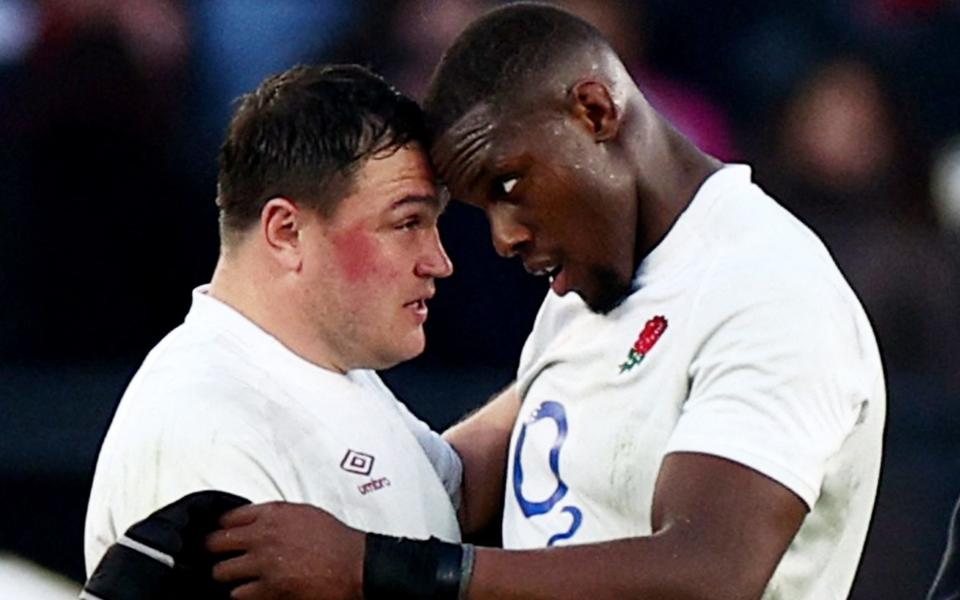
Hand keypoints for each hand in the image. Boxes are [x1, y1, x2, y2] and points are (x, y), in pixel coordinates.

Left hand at [206, 502, 363, 599]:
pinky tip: (249, 591)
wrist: (353, 566)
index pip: (228, 517)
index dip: (220, 526)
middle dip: (214, 549)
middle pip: (216, 543)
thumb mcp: (305, 513)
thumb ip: (277, 516)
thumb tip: (258, 520)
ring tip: (232, 576)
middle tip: (215, 554)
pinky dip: (243, 594)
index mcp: (273, 514)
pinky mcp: (269, 590)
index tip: (219, 531)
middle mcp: (263, 537)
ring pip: (222, 572)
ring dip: (227, 574)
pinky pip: (239, 595)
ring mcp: (264, 565)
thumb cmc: (336, 540)